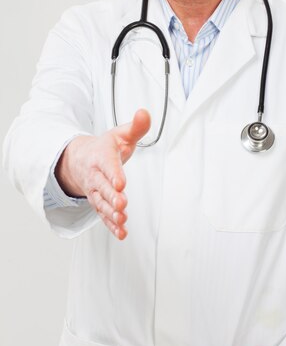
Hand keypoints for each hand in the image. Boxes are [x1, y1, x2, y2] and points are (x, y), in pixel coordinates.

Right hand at [55, 109, 150, 239]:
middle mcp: (95, 176)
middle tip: (121, 204)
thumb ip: (136, 126)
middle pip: (102, 188)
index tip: (121, 183)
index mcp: (101, 157)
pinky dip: (111, 225)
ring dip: (111, 214)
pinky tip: (121, 233)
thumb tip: (145, 113)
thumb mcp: (120, 134)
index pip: (108, 166)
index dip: (114, 174)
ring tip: (122, 220)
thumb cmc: (104, 148)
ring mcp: (95, 191)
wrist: (80, 160)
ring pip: (101, 204)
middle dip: (112, 197)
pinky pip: (103, 216)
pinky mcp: (99, 203)